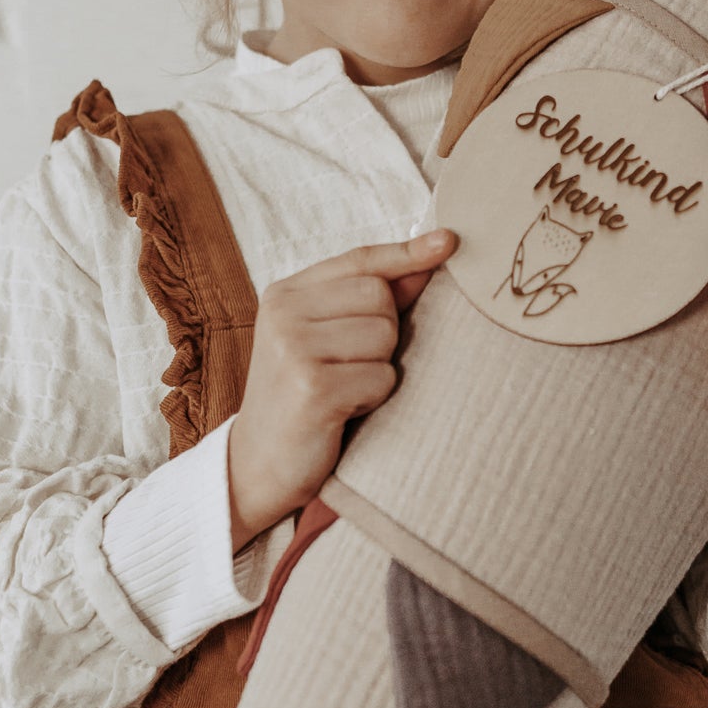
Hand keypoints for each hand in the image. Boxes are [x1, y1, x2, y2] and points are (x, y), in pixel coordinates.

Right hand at [228, 227, 457, 551]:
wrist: (259, 465)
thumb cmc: (303, 398)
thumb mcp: (328, 339)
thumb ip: (375, 299)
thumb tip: (432, 255)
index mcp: (286, 293)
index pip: (360, 260)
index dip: (407, 252)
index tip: (449, 242)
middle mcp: (284, 312)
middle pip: (380, 297)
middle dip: (384, 335)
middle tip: (349, 367)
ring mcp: (294, 348)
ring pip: (384, 336)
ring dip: (377, 370)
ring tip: (343, 389)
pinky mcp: (312, 387)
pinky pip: (381, 377)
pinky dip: (372, 398)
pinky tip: (341, 410)